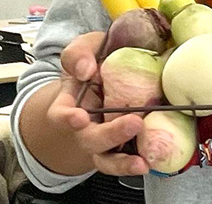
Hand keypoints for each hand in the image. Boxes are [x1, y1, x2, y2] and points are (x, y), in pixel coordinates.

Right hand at [47, 32, 149, 174]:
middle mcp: (85, 126)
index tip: (79, 118)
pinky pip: (128, 158)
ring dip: (122, 163)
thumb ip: (79, 54)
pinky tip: (151, 161)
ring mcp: (104, 139)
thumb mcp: (85, 48)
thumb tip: (85, 69)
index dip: (67, 118)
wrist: (112, 73)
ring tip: (141, 163)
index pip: (60, 114)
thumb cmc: (96, 61)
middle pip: (89, 140)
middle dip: (109, 136)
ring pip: (106, 159)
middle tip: (134, 123)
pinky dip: (138, 162)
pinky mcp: (125, 145)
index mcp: (70, 103)